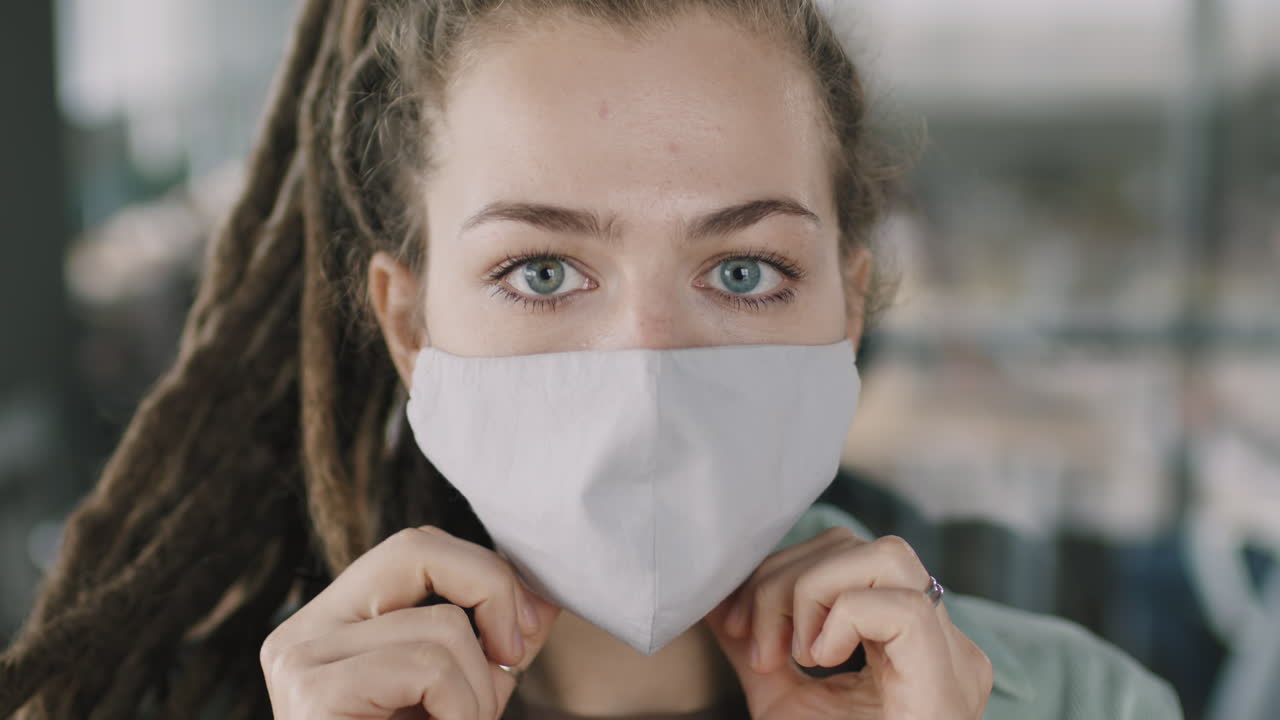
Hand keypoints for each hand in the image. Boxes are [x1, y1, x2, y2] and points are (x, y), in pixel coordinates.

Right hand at [260, 526, 559, 719]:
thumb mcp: (463, 696)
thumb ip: (492, 642)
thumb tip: (541, 597)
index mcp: (331, 625)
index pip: (415, 548)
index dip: (484, 573)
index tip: (523, 630)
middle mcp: (301, 633)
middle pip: (416, 549)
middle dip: (489, 594)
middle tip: (511, 658)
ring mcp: (299, 661)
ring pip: (441, 627)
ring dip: (478, 693)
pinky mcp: (313, 695)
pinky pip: (429, 666)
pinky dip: (461, 711)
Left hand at [705, 528, 991, 718]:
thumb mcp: (783, 702)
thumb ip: (757, 647)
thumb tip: (720, 600)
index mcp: (904, 644)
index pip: (846, 556)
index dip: (780, 572)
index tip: (735, 624)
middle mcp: (939, 642)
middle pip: (860, 546)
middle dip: (785, 581)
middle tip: (757, 646)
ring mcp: (953, 658)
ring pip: (887, 556)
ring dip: (813, 592)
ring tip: (792, 656)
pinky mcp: (950, 679)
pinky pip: (900, 606)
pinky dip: (842, 619)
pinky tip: (820, 663)